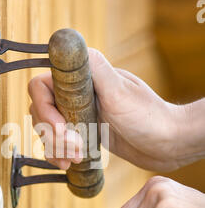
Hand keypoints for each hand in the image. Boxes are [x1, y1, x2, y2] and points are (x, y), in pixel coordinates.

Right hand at [28, 48, 197, 171]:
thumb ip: (95, 69)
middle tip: (75, 147)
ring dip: (56, 147)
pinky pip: (58, 143)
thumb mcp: (120, 92)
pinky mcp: (82, 132)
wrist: (166, 143)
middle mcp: (76, 93)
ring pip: (46, 129)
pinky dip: (59, 154)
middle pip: (41, 111)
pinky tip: (70, 163)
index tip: (61, 127)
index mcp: (83, 77)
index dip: (45, 109)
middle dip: (53, 134)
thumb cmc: (148, 116)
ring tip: (76, 158)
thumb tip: (71, 44)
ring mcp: (78, 113)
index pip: (41, 87)